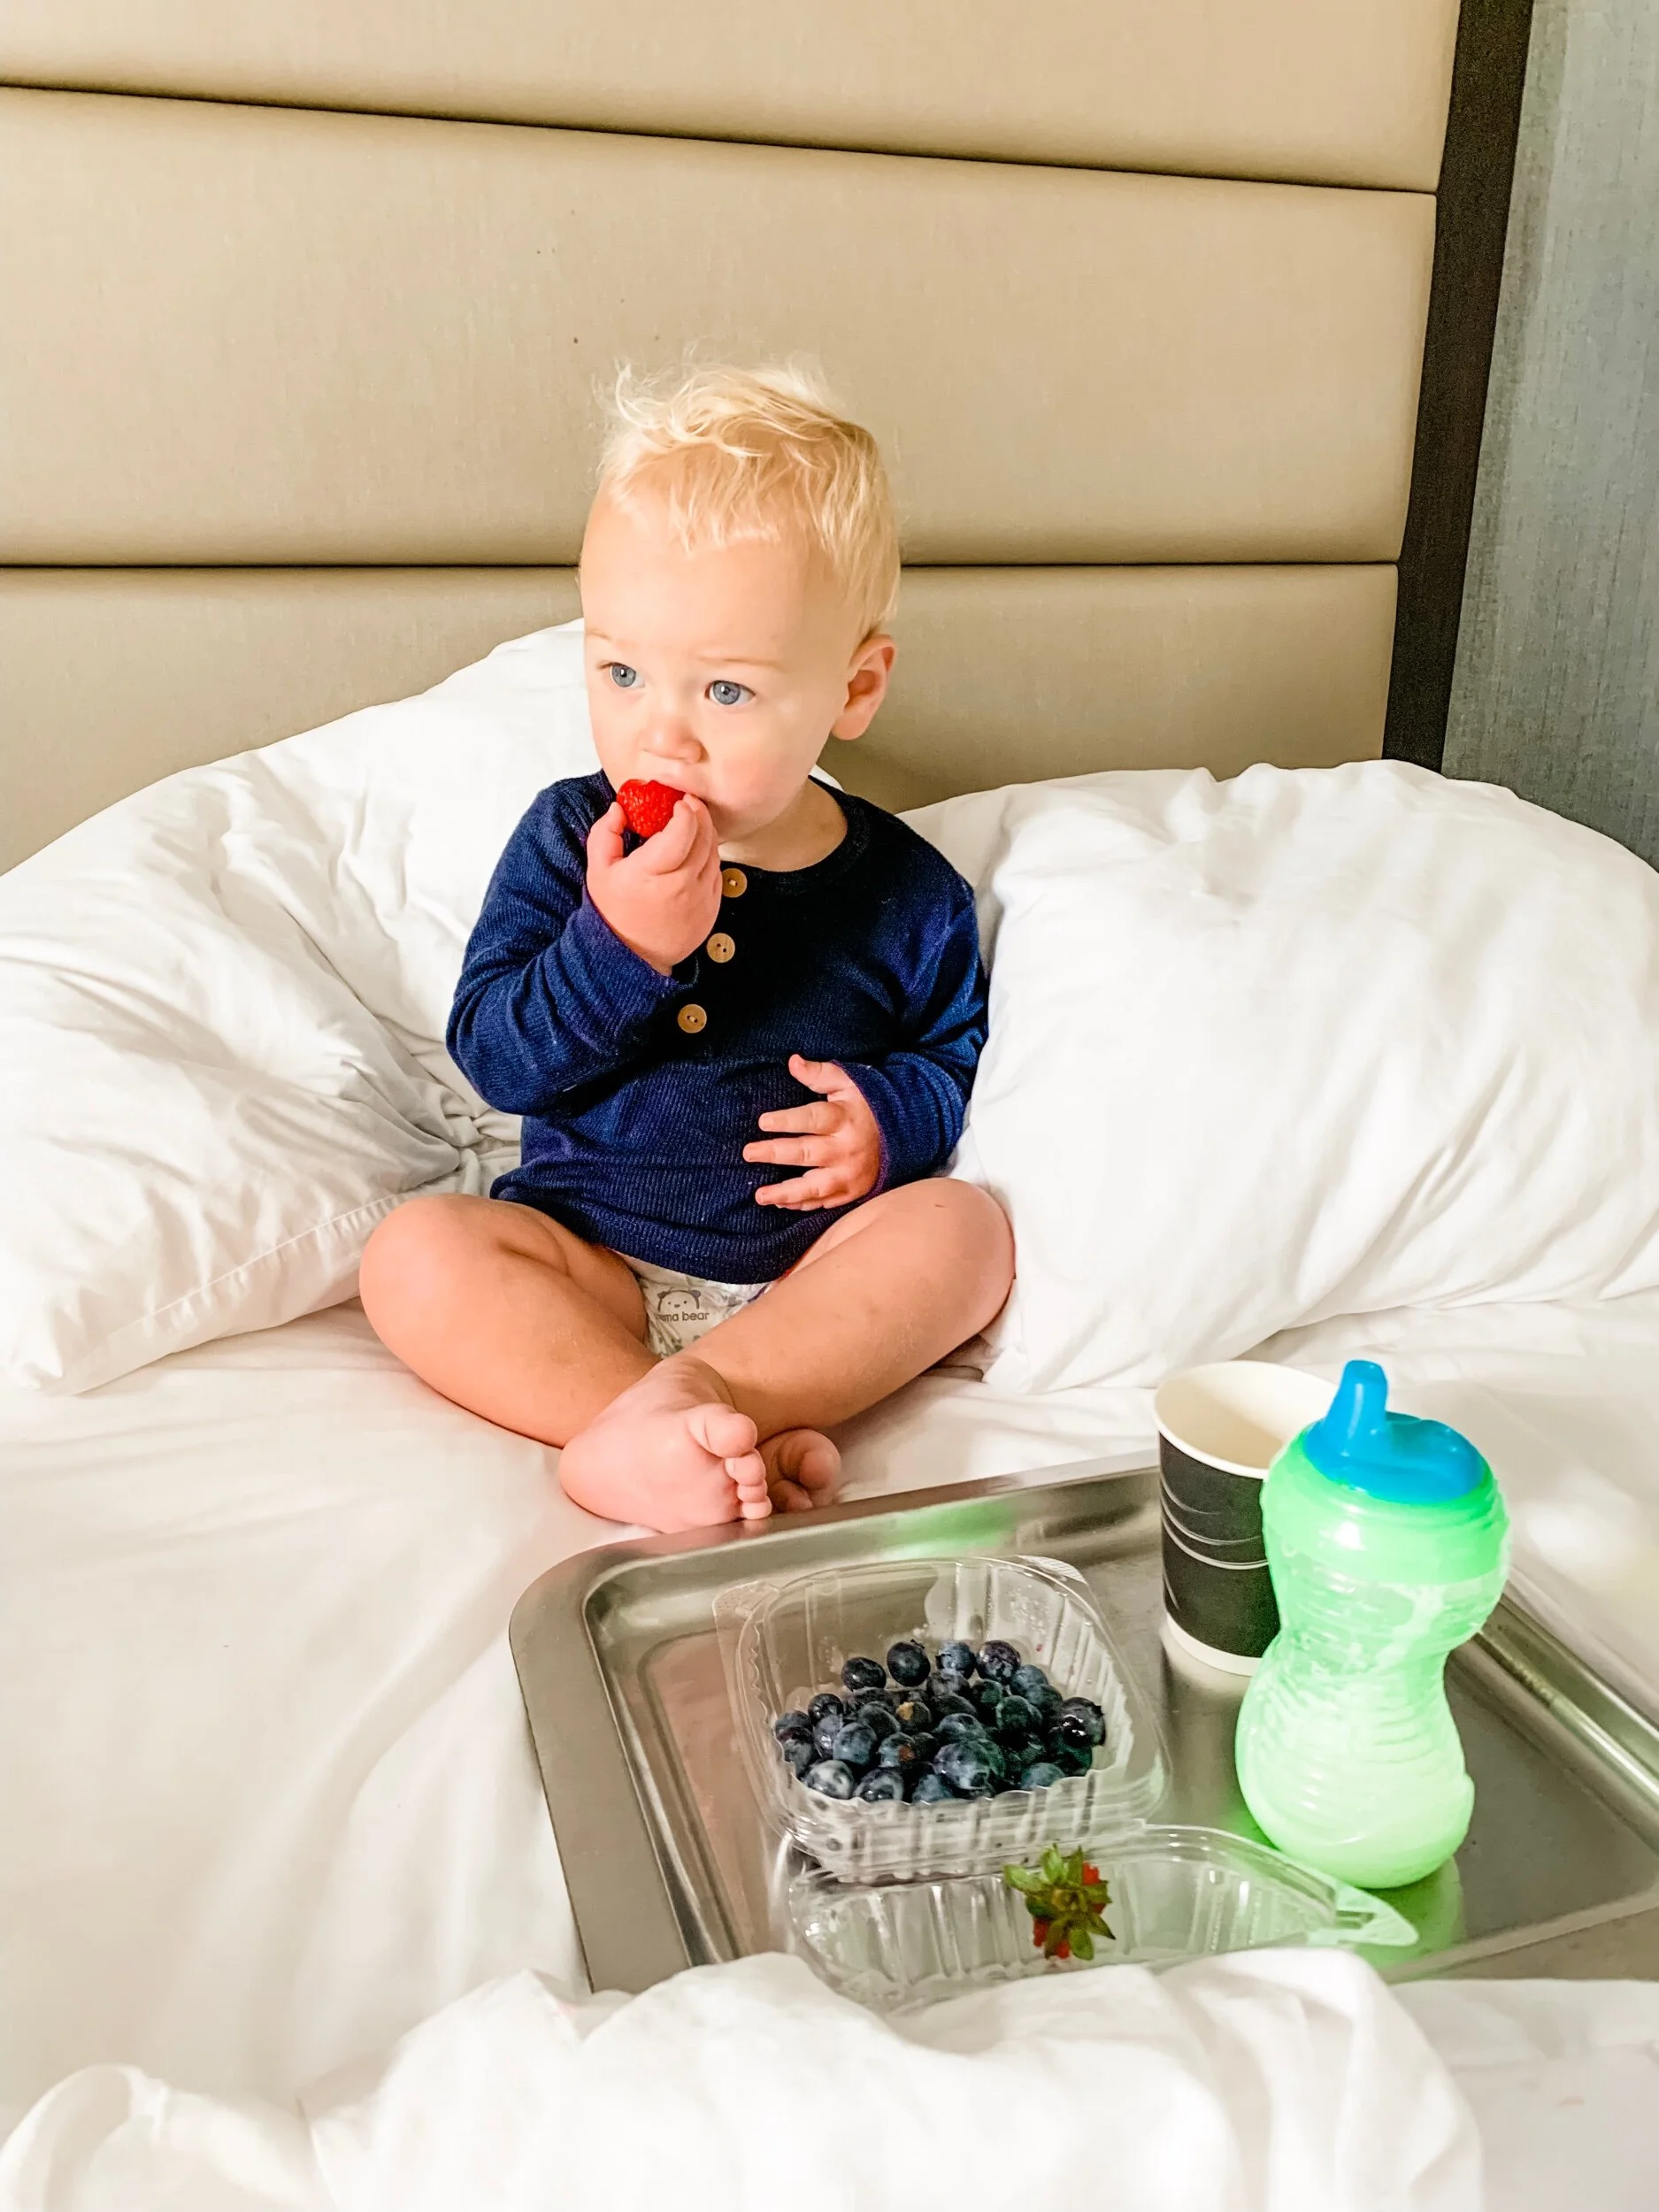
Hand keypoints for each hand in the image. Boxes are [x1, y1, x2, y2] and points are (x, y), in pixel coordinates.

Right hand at [586, 796, 721, 973]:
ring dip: (707, 835)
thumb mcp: (599, 870)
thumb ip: (605, 833)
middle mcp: (682, 885)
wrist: (631, 955)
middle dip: (700, 815)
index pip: (683, 830)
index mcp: (653, 871)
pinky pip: (717, 874)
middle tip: (690, 804)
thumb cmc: (614, 911)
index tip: (679, 802)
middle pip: (704, 837)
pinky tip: (696, 854)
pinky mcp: (712, 909)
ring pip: (714, 854)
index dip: (686, 811)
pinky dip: (709, 858)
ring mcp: (701, 899)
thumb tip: (619, 808)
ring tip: (692, 827)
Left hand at [745, 1054, 881, 1209]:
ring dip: (785, 1192)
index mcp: (844, 1119)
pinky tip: (780, 1202)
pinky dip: (801, 1205)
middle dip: (775, 1153)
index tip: (762, 1121)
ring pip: (815, 1187)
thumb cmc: (864, 1105)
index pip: (813, 1119)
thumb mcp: (846, 1083)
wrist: (901, 1134)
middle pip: (807, 1153)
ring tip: (759, 1195)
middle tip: (748, 1153)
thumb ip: (818, 1074)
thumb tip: (793, 1062)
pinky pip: (823, 1202)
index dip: (787, 1120)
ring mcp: (849, 1174)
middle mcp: (846, 1149)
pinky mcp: (851, 1191)